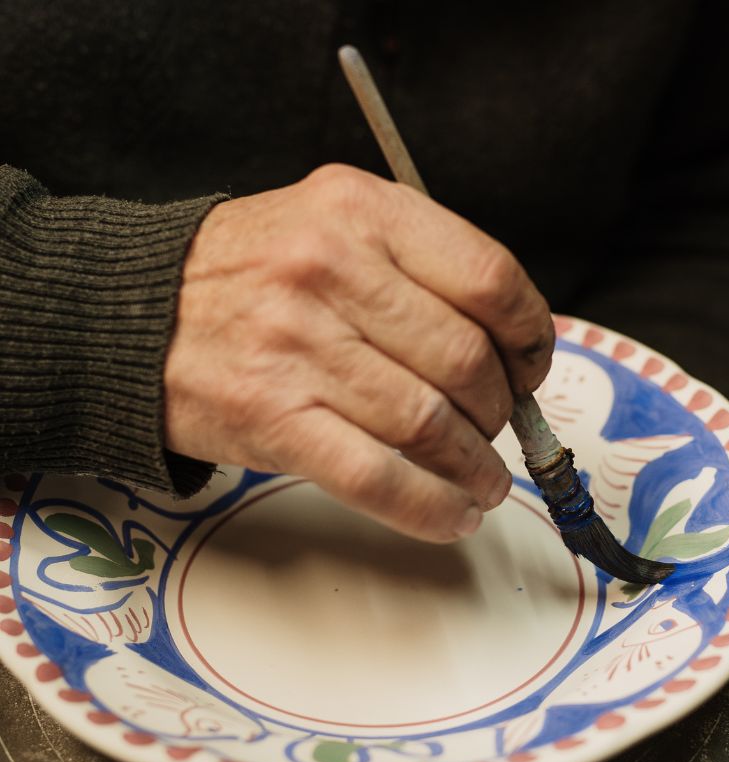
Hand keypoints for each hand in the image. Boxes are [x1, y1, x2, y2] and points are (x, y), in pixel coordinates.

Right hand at [164, 164, 553, 541]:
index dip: (531, 338)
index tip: (531, 368)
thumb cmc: (248, 276)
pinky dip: (431, 509)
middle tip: (496, 430)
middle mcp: (329, 271)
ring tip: (484, 482)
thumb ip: (416, 269)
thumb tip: (510, 348)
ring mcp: (298, 348)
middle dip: (501, 412)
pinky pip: (379, 478)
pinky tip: (453, 516)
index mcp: (360, 212)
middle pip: (467, 362)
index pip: (490, 279)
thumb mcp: (331, 227)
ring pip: (431, 425)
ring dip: (475, 468)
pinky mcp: (273, 419)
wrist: (131, 312)